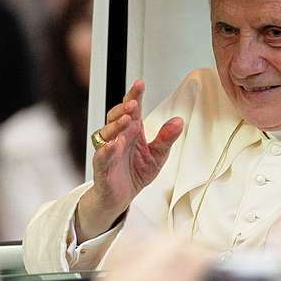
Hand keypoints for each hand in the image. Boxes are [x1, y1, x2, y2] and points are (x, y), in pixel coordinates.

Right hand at [76, 80, 183, 239]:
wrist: (121, 197)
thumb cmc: (135, 172)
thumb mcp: (158, 155)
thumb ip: (166, 138)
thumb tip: (179, 121)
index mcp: (131, 131)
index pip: (131, 109)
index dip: (134, 95)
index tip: (140, 83)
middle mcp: (118, 137)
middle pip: (115, 117)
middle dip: (123, 109)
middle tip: (133, 104)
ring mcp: (108, 151)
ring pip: (105, 134)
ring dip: (115, 126)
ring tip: (126, 120)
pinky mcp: (102, 168)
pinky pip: (101, 157)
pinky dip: (106, 151)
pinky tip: (112, 145)